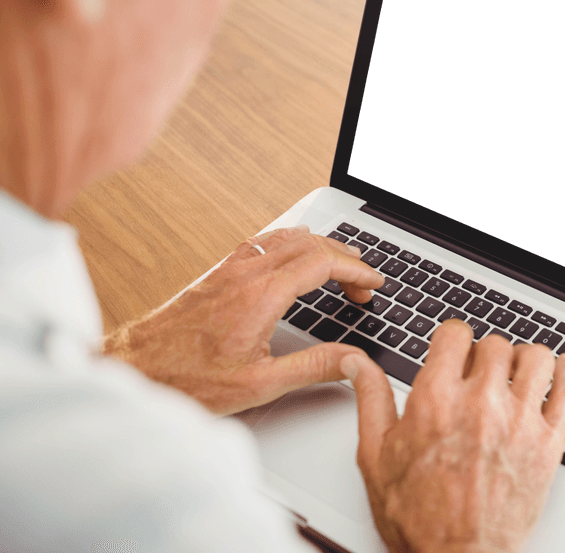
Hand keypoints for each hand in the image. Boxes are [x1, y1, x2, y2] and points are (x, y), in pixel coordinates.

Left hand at [102, 225, 384, 415]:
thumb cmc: (187, 378)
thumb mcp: (259, 383)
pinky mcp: (219, 272)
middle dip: (346, 259)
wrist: (135, 368)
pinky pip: (266, 241)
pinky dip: (293, 243)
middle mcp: (247, 273)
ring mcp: (231, 268)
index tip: (374, 283)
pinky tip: (295, 253)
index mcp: (262, 295)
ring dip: (321, 247)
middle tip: (363, 286)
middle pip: (311, 244)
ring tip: (340, 266)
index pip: (323, 263)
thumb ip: (314, 368)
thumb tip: (353, 360)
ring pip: (289, 237)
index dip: (357, 270)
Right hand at [341, 321, 564, 552]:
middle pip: (495, 344)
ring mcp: (519, 422)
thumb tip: (358, 365)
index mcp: (436, 400)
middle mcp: (481, 403)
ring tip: (517, 371)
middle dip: (485, 353)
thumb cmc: (418, 518)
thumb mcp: (376, 458)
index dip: (454, 338)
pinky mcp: (548, 444)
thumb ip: (370, 402)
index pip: (456, 334)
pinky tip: (560, 371)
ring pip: (536, 358)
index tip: (455, 348)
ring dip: (525, 358)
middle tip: (481, 371)